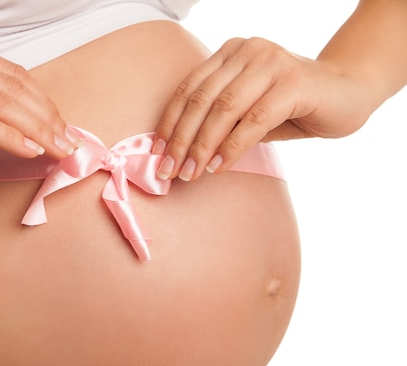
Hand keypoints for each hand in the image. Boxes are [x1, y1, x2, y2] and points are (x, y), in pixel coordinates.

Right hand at [0, 39, 78, 185]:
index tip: (66, 128)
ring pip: (0, 104)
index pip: (14, 76)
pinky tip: (29, 150)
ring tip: (58, 150)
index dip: (45, 103)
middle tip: (70, 144)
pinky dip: (9, 137)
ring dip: (36, 129)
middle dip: (48, 119)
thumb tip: (39, 133)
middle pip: (12, 89)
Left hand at [153, 37, 370, 180]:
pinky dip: (232, 146)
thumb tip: (180, 154)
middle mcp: (247, 51)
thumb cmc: (292, 106)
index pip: (188, 89)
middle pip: (200, 99)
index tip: (156, 153)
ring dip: (202, 146)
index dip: (169, 123)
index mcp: (230, 53)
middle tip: (168, 171)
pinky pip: (253, 120)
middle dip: (180, 139)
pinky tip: (220, 166)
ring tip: (190, 173)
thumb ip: (219, 123)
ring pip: (223, 109)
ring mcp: (270, 62)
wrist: (349, 93)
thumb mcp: (248, 111)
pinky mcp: (293, 83)